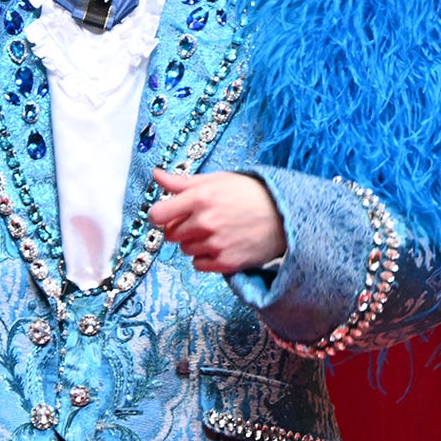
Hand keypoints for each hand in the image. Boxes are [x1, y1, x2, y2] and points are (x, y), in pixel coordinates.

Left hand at [148, 168, 287, 273]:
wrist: (284, 214)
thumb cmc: (250, 193)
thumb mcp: (217, 180)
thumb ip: (182, 182)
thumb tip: (156, 175)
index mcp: (199, 197)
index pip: (157, 214)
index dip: (162, 214)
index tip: (170, 214)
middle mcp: (204, 221)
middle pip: (170, 234)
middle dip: (180, 228)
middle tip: (200, 221)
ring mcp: (215, 243)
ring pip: (185, 249)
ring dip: (195, 242)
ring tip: (217, 231)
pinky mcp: (225, 262)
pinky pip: (198, 265)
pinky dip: (206, 257)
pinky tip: (222, 244)